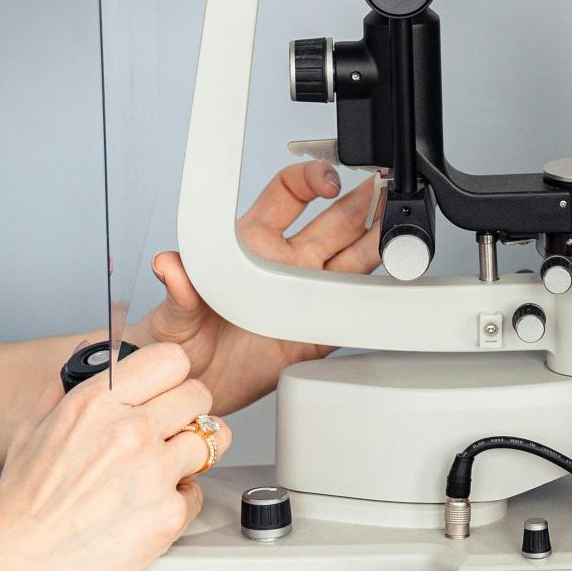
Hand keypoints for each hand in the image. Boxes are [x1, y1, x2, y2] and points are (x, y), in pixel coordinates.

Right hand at [0, 342, 229, 570]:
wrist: (20, 568)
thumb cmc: (26, 504)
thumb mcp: (33, 430)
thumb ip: (68, 385)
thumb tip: (93, 352)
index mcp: (97, 404)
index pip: (171, 359)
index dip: (172, 375)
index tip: (167, 390)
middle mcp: (130, 432)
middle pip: (200, 394)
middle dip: (186, 413)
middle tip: (167, 433)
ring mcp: (154, 473)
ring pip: (213, 439)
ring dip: (192, 453)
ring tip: (162, 469)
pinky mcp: (170, 513)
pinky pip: (197, 491)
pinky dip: (178, 500)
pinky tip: (146, 508)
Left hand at [139, 162, 382, 415]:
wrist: (186, 390)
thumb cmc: (175, 341)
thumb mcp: (171, 313)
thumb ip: (178, 288)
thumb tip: (170, 265)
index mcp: (252, 244)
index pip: (289, 194)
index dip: (312, 180)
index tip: (331, 181)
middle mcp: (285, 265)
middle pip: (337, 222)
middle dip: (366, 204)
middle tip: (388, 193)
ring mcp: (303, 298)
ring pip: (354, 262)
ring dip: (379, 246)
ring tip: (401, 234)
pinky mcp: (314, 335)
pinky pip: (352, 314)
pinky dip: (373, 304)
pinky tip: (388, 294)